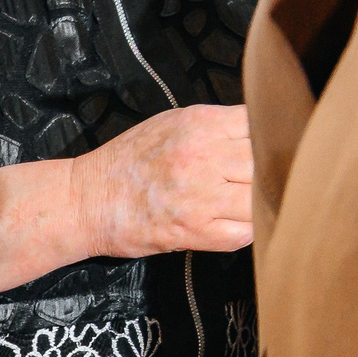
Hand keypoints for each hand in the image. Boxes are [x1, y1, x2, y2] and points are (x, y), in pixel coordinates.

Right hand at [73, 104, 252, 258]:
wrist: (85, 200)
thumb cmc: (125, 162)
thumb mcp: (172, 123)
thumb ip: (216, 125)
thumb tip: (256, 131)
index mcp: (202, 124)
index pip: (264, 123)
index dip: (272, 137)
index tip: (270, 148)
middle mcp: (205, 157)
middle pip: (269, 161)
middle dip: (269, 170)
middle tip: (258, 179)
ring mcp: (201, 196)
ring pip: (261, 197)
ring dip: (259, 202)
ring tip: (247, 202)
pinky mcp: (193, 230)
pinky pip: (243, 233)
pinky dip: (246, 230)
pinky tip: (234, 223)